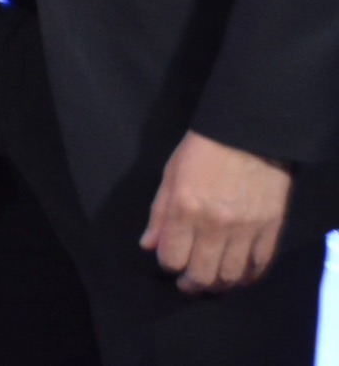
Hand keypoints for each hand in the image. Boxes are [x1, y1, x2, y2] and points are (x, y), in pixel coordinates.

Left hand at [140, 129, 290, 292]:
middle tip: (188, 283)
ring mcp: (246, 230)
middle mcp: (215, 226)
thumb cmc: (203, 150)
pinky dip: (248, 276)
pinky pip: (259, 265)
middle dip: (191, 283)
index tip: (169, 260)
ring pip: (231, 276)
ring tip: (211, 283)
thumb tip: (149, 245)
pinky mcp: (271, 230)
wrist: (250, 135)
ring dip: (218, 285)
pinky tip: (239, 276)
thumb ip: (159, 213)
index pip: (172, 257)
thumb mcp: (171, 175)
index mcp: (185, 209)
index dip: (168, 263)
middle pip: (202, 274)